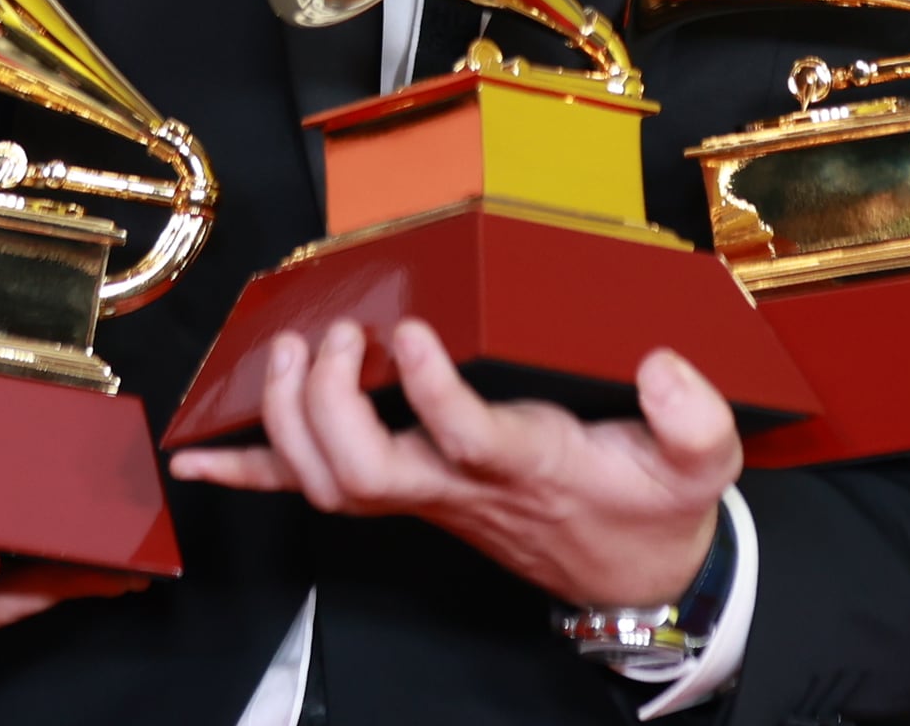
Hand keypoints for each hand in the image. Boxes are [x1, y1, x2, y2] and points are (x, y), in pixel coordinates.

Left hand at [167, 317, 736, 607]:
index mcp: (532, 465)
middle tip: (336, 336)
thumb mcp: (704, 465)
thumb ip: (693, 417)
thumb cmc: (654, 508)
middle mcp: (463, 487)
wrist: (636, 578)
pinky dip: (255, 468)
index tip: (413, 332)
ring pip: (332, 485)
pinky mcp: (410, 495)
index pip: (467, 438)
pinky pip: (318, 489)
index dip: (430, 392)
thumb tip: (661, 367)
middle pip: (368, 472)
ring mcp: (428, 497)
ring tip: (286, 353)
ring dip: (289, 421)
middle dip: (329, 404)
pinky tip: (205, 453)